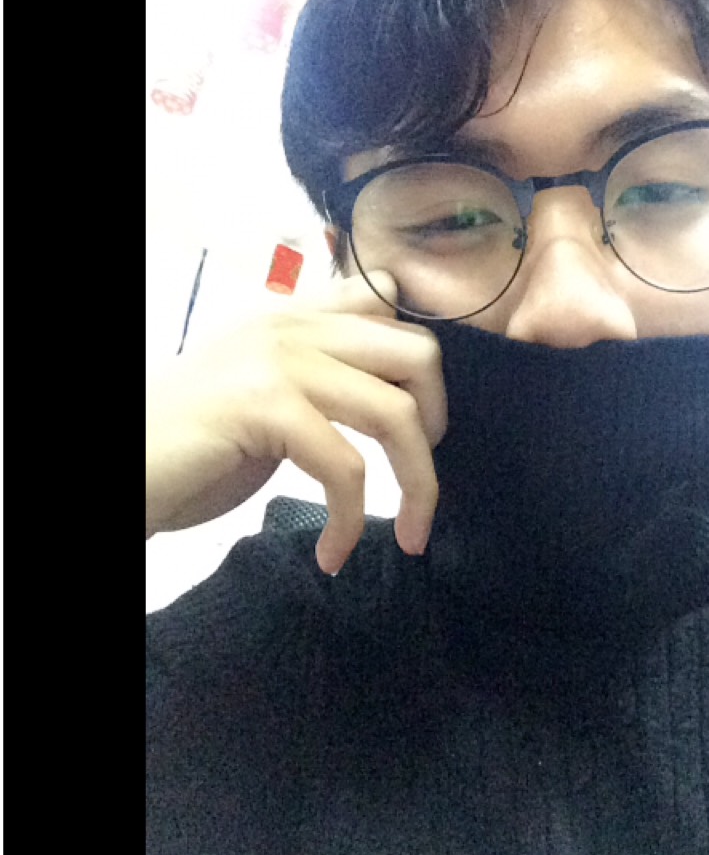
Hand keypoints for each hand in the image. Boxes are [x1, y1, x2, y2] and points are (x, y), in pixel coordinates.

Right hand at [146, 271, 445, 573]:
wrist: (122, 473)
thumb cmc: (193, 450)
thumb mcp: (270, 399)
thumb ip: (326, 380)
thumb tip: (400, 401)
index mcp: (296, 317)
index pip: (389, 301)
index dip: (425, 363)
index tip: (426, 423)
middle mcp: (292, 325)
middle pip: (418, 355)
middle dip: (439, 424)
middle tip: (419, 478)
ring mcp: (276, 361)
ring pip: (396, 414)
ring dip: (418, 486)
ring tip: (410, 533)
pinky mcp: (261, 406)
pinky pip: (346, 469)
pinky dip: (351, 522)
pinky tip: (334, 554)